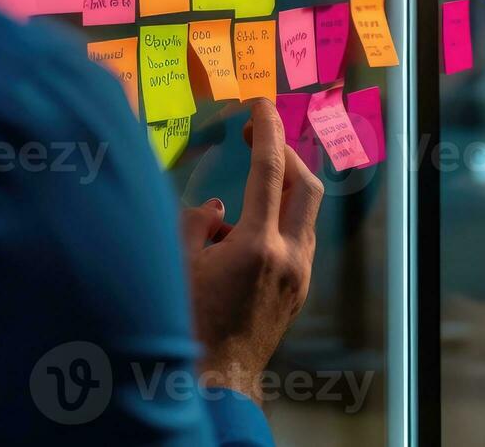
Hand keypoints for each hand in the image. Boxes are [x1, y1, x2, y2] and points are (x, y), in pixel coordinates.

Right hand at [179, 99, 322, 401]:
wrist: (215, 380)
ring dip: (282, 184)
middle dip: (284, 150)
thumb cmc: (187, 324)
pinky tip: (246, 228)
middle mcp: (288, 257)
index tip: (261, 104)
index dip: (267, 129)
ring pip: (305, 210)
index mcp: (257, 246)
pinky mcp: (300, 289)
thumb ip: (196, 224)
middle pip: (305, 183)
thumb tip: (218, 210)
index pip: (270, 169)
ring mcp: (299, 274)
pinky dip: (279, 217)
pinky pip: (298, 236)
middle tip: (256, 134)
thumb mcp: (178, 265)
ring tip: (247, 182)